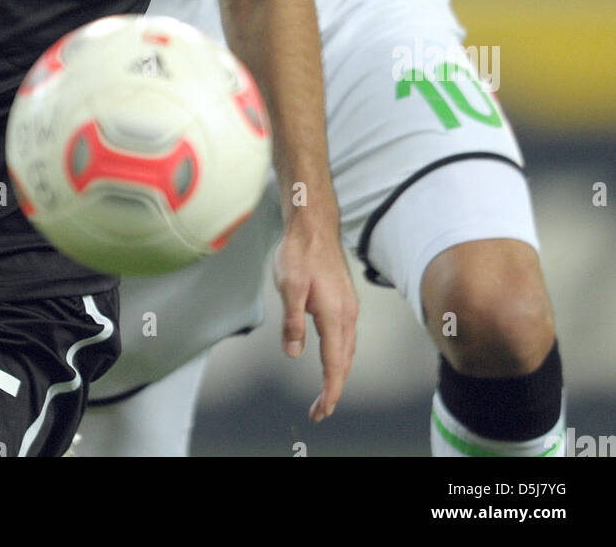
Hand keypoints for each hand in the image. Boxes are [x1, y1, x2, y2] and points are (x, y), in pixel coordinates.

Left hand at [273, 213, 358, 422]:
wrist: (313, 225)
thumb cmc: (300, 252)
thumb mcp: (288, 287)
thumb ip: (291, 322)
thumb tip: (294, 353)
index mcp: (335, 315)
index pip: (335, 363)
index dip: (329, 390)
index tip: (322, 410)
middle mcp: (347, 313)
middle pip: (344, 361)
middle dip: (334, 389)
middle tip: (320, 410)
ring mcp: (348, 306)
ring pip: (347, 349)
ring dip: (337, 373)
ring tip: (326, 392)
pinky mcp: (344, 299)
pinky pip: (345, 336)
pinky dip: (340, 355)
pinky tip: (332, 357)